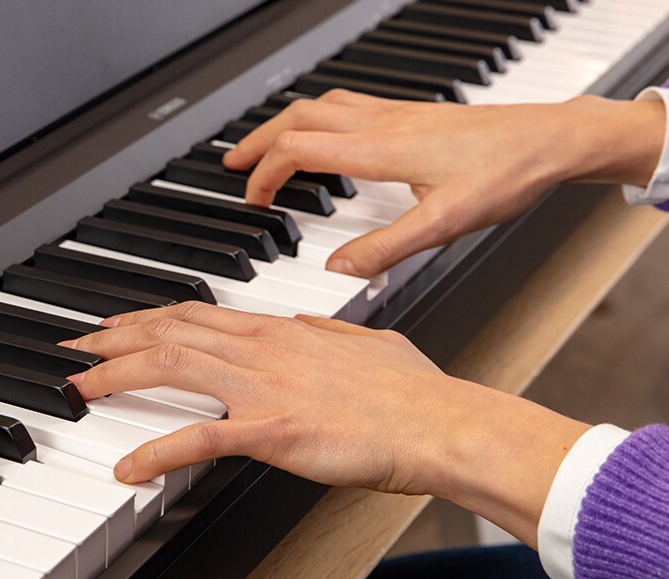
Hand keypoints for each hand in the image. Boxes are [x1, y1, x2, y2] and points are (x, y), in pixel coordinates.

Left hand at [63, 302, 589, 546]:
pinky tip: (127, 466)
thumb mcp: (367, 342)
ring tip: (78, 387)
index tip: (121, 324)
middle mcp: (266, 349)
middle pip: (171, 331)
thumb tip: (305, 324)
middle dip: (114, 337)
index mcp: (285, 331)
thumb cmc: (411, 391)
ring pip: (171, 367)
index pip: (200, 313)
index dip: (151, 317)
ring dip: (116, 375)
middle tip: (76, 346)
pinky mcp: (274, 431)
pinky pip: (200, 438)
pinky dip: (156, 451)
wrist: (439, 423)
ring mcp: (266, 387)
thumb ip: (329, 331)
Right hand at [223, 90, 664, 277]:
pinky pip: (348, 106)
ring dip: (286, 125)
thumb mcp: (442, 225)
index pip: (299, 149)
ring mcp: (396, 115)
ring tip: (268, 148)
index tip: (253, 199)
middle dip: (259, 140)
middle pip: (299, 116)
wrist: (548, 140)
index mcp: (379, 147)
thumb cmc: (504, 174)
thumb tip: (340, 268)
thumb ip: (385, 248)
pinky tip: (328, 139)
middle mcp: (381, 124)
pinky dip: (318, 120)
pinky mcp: (411, 116)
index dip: (265, 173)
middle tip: (235, 163)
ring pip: (322, 106)